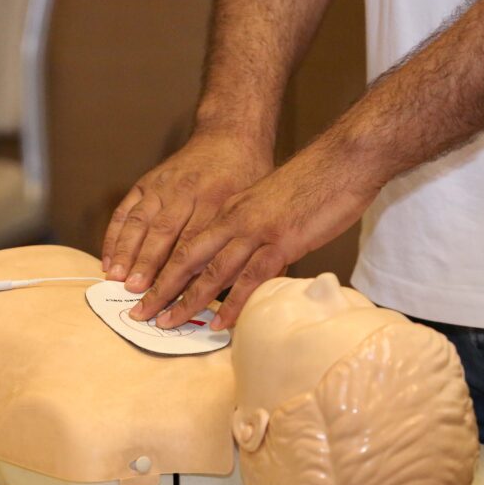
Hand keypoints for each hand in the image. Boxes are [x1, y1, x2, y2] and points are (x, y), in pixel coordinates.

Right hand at [101, 133, 270, 292]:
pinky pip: (125, 211)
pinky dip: (114, 236)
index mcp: (216, 201)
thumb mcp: (250, 209)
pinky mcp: (147, 182)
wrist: (229, 135)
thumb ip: (236, 243)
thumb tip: (224, 289)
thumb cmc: (245, 179)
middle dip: (146, 267)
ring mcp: (163, 186)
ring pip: (140, 222)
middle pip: (163, 236)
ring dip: (126, 252)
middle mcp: (186, 192)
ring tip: (115, 278)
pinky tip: (108, 259)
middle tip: (134, 294)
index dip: (178, 273)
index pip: (194, 244)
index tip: (167, 298)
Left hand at [130, 141, 379, 329]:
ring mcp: (257, 231)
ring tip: (168, 323)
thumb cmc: (312, 184)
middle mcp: (235, 220)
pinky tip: (219, 323)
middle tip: (140, 313)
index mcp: (230, 210)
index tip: (145, 290)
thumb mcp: (268, 204)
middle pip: (187, 258)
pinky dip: (233, 303)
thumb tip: (244, 257)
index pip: (187, 244)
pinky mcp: (281, 242)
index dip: (163, 269)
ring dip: (187, 300)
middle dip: (161, 288)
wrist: (343, 160)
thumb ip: (252, 229)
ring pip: (212, 271)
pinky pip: (251, 278)